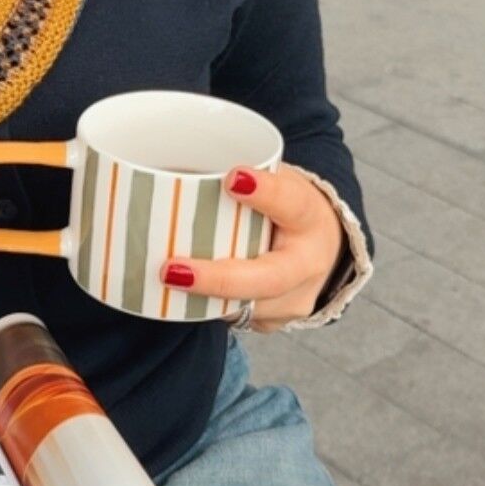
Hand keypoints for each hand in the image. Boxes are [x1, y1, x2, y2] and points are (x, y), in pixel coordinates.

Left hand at [159, 162, 345, 332]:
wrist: (320, 244)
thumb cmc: (285, 204)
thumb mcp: (276, 177)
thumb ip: (239, 174)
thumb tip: (176, 165)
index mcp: (308, 216)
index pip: (292, 203)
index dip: (266, 193)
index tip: (232, 178)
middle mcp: (309, 263)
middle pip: (268, 279)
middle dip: (218, 278)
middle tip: (172, 269)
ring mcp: (295, 299)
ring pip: (247, 306)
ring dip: (202, 296)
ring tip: (163, 281)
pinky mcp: (275, 320)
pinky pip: (237, 316)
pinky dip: (208, 304)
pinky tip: (183, 294)